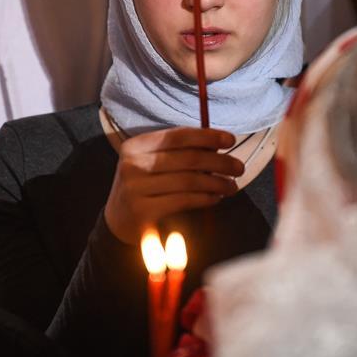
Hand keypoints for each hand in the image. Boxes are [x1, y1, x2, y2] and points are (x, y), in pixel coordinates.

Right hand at [105, 127, 244, 243]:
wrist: (117, 220)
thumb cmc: (144, 186)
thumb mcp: (152, 163)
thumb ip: (179, 153)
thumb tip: (217, 145)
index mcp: (137, 145)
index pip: (178, 135)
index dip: (207, 136)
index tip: (231, 139)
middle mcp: (133, 164)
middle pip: (188, 158)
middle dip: (220, 161)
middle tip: (239, 167)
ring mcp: (136, 187)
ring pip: (189, 181)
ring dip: (216, 182)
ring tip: (232, 186)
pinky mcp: (143, 210)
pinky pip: (184, 200)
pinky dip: (205, 198)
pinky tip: (216, 198)